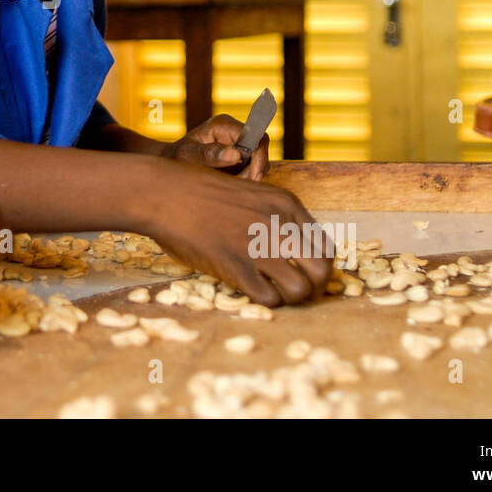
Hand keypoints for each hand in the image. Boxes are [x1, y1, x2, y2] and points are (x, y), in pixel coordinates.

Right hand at [145, 161, 330, 306]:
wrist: (165, 194)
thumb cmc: (200, 191)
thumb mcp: (250, 192)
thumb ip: (275, 216)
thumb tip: (292, 246)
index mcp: (286, 205)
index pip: (326, 247)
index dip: (319, 266)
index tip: (305, 272)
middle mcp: (280, 226)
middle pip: (322, 271)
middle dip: (314, 287)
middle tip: (296, 290)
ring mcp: (258, 247)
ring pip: (301, 289)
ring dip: (291, 298)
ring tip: (276, 293)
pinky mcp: (236, 267)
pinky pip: (269, 298)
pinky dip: (266, 301)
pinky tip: (253, 290)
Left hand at [163, 113, 269, 179]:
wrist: (172, 160)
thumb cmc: (177, 156)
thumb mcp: (188, 156)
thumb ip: (210, 155)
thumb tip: (236, 156)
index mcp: (223, 124)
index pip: (254, 136)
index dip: (259, 156)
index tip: (254, 177)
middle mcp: (234, 130)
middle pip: (261, 147)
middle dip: (256, 169)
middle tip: (240, 184)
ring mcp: (238, 142)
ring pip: (259, 159)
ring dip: (249, 175)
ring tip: (228, 182)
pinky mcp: (240, 154)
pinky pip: (252, 167)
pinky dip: (245, 177)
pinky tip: (229, 181)